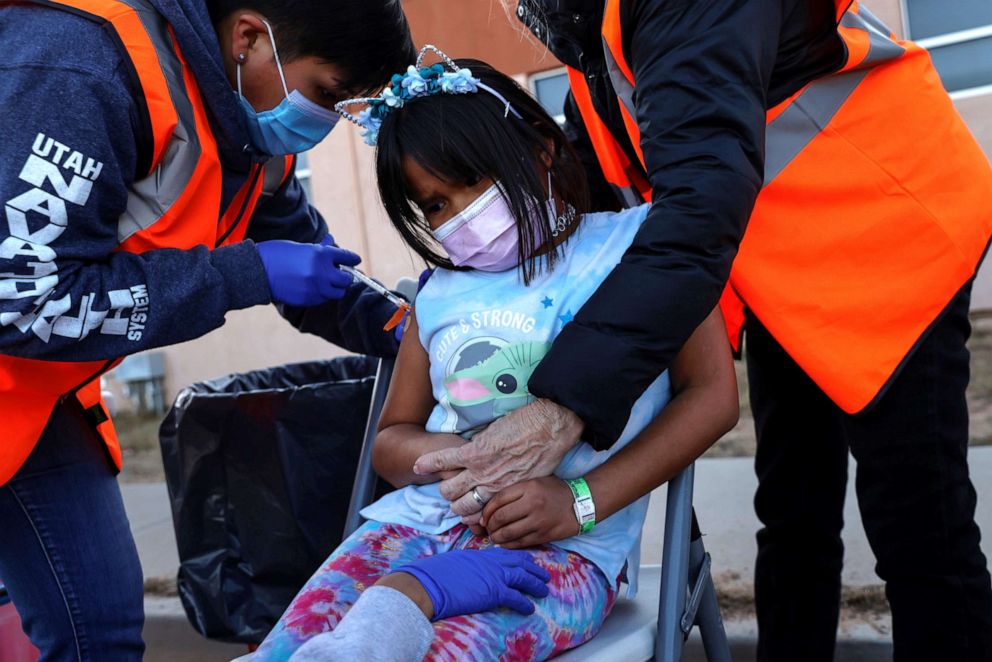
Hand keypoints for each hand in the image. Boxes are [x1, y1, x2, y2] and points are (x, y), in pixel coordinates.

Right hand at [256, 238, 359, 306]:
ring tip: (327, 283)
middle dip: (345, 277)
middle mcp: (322, 272)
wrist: (258, 270)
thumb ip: (319, 248)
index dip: (352, 259)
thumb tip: (331, 241)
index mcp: (321, 254)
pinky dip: (322, 294)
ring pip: (337, 293)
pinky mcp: (308, 300)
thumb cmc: (277, 254)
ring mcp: (316, 287)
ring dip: (335, 288)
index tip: (355, 260)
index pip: (347, 257)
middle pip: (346, 280)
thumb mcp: (300, 247)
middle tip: (340, 274)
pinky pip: (323, 299)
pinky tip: (314, 288)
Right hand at [394, 548, 550, 620]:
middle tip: (543, 574)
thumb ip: (467, 564)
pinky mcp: (493, 592)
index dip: (519, 557)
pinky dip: (525, 603)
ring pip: (522, 577)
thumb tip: (469, 571)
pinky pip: (515, 597)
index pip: (505, 553)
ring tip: (544, 590)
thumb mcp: (454, 562)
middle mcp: (490, 562)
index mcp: (480, 554)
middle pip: (519, 562)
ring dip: (535, 584)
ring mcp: (493, 576)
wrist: (428, 584)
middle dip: (533, 568)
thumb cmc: (433, 575)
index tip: (528, 561)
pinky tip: (530, 608)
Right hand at [413, 399, 583, 516]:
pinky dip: (429, 463)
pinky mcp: (474, 451)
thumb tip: (507, 489)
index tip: (469, 512)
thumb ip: (516, 487)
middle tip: (456, 494)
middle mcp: (490, 487)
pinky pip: (444, 460)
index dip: (470, 516)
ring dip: (445, 486)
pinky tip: (419, 467)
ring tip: (444, 480)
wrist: (552, 427)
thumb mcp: (534, 479)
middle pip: (459, 506)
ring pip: (449, 488)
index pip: (477, 516)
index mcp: (505, 495)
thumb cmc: (548, 451)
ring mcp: (479, 470)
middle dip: (455, 503)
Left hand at [481, 477, 577, 547]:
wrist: (581, 504)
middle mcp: (532, 504)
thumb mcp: (535, 482)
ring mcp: (538, 521)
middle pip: (501, 517)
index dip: (487, 510)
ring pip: (508, 532)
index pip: (499, 499)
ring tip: (493, 536)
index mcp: (529, 487)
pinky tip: (503, 543)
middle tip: (487, 527)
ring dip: (496, 536)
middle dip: (489, 525)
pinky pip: (519, 543)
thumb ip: (515, 492)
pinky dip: (507, 545)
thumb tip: (490, 508)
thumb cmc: (555, 491)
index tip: (483, 516)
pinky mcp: (543, 535)